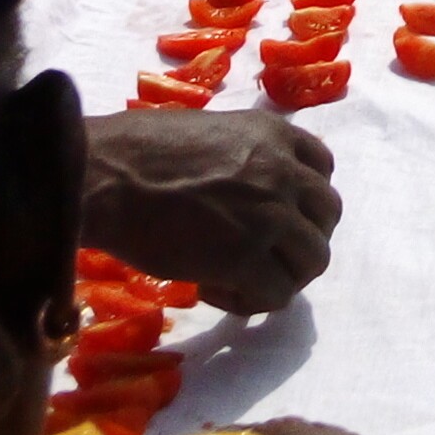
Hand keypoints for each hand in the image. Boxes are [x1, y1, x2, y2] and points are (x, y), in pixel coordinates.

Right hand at [81, 109, 341, 312]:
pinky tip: (217, 291)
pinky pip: (278, 293)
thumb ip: (245, 158)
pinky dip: (254, 301)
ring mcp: (270, 216)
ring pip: (314, 258)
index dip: (302, 199)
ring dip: (285, 274)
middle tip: (264, 255)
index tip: (277, 217)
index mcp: (276, 135)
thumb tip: (245, 193)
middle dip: (300, 239)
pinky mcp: (247, 259)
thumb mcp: (212, 134)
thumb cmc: (138, 152)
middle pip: (327, 216)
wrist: (108, 176)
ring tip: (244, 280)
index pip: (322, 169)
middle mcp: (284, 172)